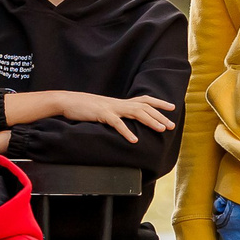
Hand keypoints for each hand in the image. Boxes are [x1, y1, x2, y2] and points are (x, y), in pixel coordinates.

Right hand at [35, 90, 176, 142]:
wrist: (67, 101)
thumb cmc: (83, 107)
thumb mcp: (102, 109)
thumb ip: (114, 113)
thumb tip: (123, 120)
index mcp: (119, 102)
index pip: (144, 100)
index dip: (159, 103)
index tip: (171, 107)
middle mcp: (118, 103)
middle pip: (144, 107)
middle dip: (160, 115)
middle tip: (171, 125)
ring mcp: (111, 108)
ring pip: (136, 112)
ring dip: (150, 121)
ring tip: (161, 129)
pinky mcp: (102, 114)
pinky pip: (117, 123)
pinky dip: (126, 131)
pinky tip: (134, 140)